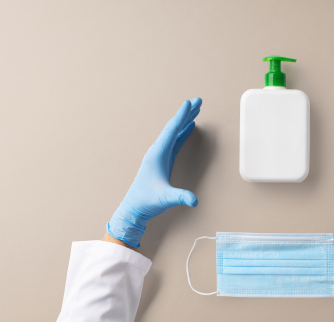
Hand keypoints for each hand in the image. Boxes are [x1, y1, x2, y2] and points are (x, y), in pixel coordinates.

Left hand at [107, 98, 201, 247]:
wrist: (134, 208)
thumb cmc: (147, 201)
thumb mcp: (165, 199)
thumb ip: (180, 197)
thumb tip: (194, 200)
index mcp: (157, 154)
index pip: (171, 130)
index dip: (181, 116)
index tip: (190, 103)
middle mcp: (158, 151)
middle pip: (174, 127)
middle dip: (186, 113)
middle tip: (198, 101)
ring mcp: (160, 155)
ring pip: (175, 132)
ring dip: (185, 121)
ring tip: (196, 110)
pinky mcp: (163, 161)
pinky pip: (175, 141)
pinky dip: (183, 132)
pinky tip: (189, 128)